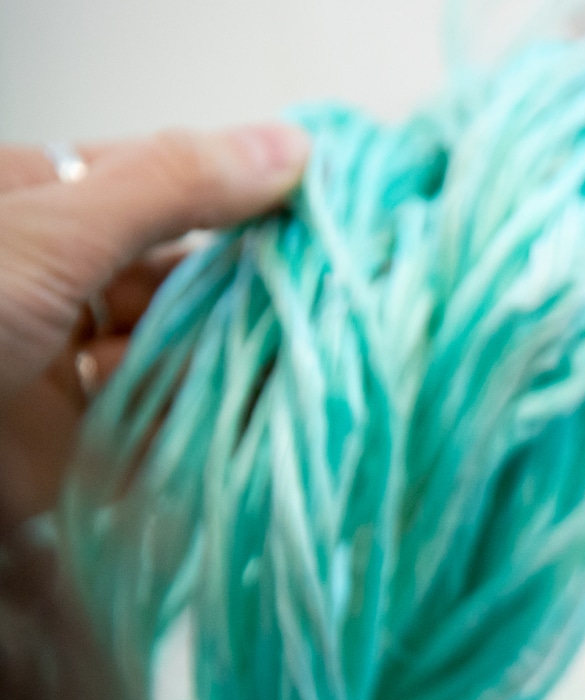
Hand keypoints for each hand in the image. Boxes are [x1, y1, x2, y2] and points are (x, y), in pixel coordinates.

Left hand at [0, 125, 308, 529]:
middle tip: (339, 295)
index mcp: (35, 207)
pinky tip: (264, 425)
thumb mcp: (50, 232)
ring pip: (176, 358)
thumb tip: (289, 147)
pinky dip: (209, 434)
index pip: (162, 185)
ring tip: (317, 364)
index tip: (329, 210)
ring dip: (238, 365)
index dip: (243, 194)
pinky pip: (156, 438)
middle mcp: (53, 284)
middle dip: (252, 287)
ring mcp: (61, 371)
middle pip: (178, 277)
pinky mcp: (70, 455)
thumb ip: (170, 189)